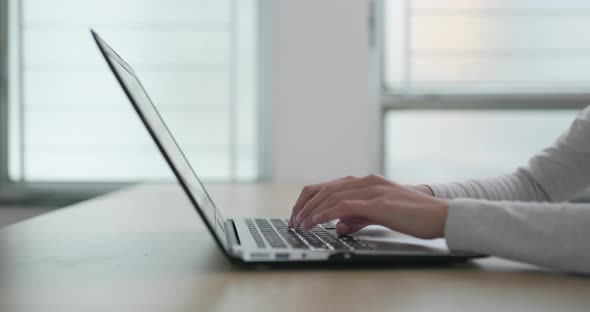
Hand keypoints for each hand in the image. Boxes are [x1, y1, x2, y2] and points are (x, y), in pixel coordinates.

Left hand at [287, 175, 448, 238]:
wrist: (441, 215)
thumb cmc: (413, 216)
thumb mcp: (380, 215)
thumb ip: (358, 218)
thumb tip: (339, 227)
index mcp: (365, 182)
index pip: (328, 186)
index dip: (309, 200)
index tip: (298, 215)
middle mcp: (366, 181)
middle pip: (324, 188)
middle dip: (304, 205)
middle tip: (293, 222)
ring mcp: (372, 189)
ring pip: (332, 195)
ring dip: (311, 211)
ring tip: (300, 225)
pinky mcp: (378, 202)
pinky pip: (345, 205)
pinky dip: (326, 213)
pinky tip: (316, 222)